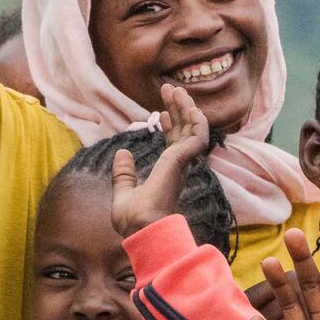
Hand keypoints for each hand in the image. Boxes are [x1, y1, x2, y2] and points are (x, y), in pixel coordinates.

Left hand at [110, 84, 209, 237]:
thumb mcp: (123, 192)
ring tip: (176, 89)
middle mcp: (179, 166)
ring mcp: (183, 163)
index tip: (162, 113)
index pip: (173, 145)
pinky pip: (197, 135)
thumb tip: (121, 153)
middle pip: (183, 132)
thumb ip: (124, 173)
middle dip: (178, 110)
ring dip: (186, 108)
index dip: (169, 127)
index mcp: (167, 173)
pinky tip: (189, 106)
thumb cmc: (134, 220)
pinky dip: (196, 119)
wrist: (142, 229)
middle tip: (170, 90)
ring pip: (192, 129)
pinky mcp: (183, 160)